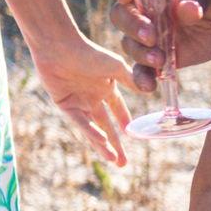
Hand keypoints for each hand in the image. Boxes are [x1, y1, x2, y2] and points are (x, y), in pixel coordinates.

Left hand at [26, 28, 135, 166]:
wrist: (60, 47)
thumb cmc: (88, 52)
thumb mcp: (115, 67)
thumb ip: (130, 80)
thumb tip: (149, 90)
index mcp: (106, 87)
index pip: (118, 109)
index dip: (125, 122)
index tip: (133, 134)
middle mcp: (92, 97)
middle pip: (106, 125)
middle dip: (115, 144)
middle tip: (123, 163)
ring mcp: (79, 102)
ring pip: (93, 128)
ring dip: (103, 144)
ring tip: (114, 160)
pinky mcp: (64, 104)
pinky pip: (80, 122)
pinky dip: (91, 131)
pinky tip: (101, 141)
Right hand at [113, 0, 210, 77]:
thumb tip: (185, 11)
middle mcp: (146, 6)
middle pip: (121, 14)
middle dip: (131, 26)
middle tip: (150, 35)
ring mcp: (152, 32)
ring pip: (129, 43)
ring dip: (140, 52)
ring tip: (159, 59)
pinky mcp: (163, 55)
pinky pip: (144, 68)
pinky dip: (143, 78)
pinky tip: (149, 86)